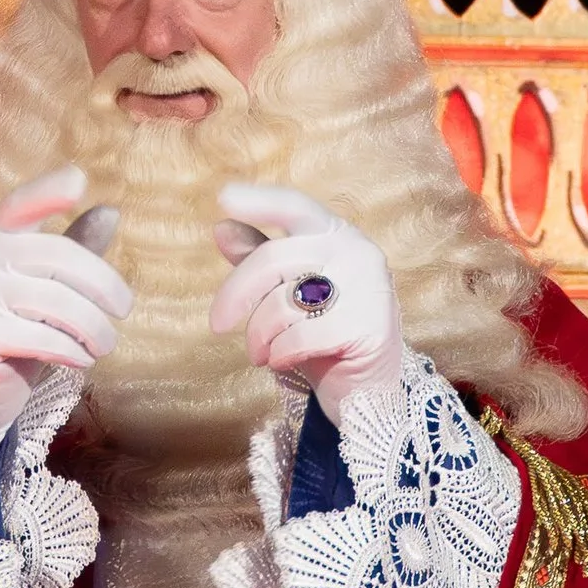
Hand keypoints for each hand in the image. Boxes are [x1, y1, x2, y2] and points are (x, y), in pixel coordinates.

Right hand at [0, 166, 135, 452]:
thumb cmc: (20, 333)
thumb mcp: (50, 288)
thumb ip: (76, 251)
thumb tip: (111, 211)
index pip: (22, 205)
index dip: (48, 191)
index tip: (78, 182)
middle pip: (60, 255)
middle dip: (105, 285)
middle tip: (124, 311)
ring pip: (58, 302)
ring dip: (95, 329)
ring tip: (105, 345)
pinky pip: (43, 336)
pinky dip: (73, 352)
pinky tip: (81, 360)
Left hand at [208, 184, 401, 424]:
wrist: (365, 388)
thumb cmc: (322, 333)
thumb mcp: (286, 292)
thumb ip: (259, 258)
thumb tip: (221, 228)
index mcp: (335, 234)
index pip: (295, 207)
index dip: (260, 202)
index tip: (225, 198)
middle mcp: (356, 251)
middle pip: (272, 259)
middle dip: (235, 295)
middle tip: (217, 324)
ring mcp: (368, 287)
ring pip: (282, 302)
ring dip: (259, 335)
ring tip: (261, 351)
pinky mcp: (370, 326)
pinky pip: (301, 336)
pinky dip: (281, 354)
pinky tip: (283, 360)